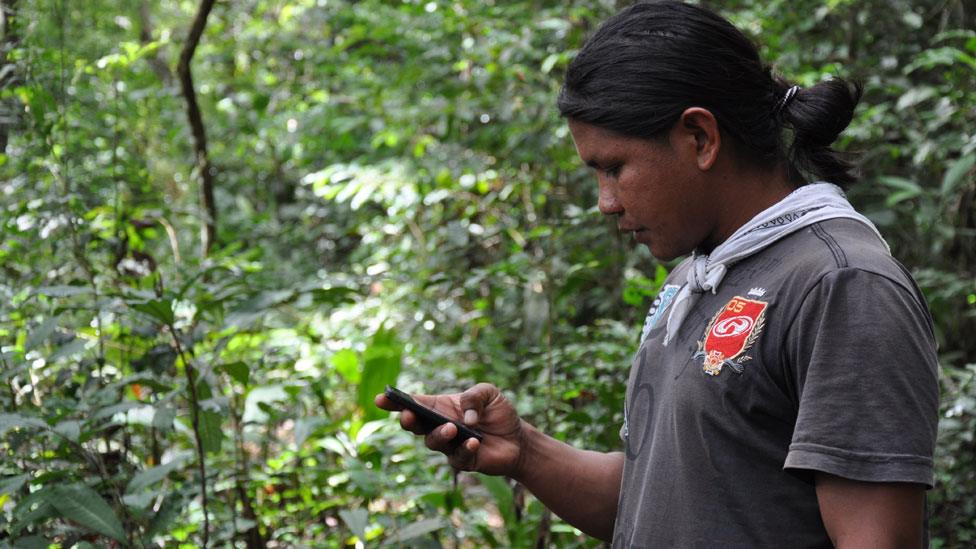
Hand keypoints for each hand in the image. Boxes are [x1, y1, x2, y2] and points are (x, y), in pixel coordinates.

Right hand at [375, 383, 524, 476]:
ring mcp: (449, 445)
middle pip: (416, 425)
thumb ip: (474, 396)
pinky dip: (464, 449)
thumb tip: (466, 416)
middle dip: (408, 420)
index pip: (414, 403)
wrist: (518, 439)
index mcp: (440, 407)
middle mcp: (440, 426)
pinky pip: (458, 457)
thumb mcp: (489, 393)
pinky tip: (474, 443)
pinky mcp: (463, 461)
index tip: (381, 398)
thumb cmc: (498, 413)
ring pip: (433, 443)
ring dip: (439, 435)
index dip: (395, 402)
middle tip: (408, 415)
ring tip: (452, 428)